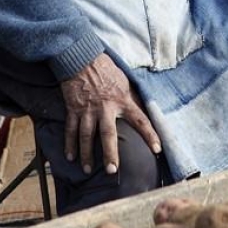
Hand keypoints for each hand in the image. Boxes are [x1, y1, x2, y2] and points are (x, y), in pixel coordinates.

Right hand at [60, 53, 161, 174]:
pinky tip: (70, 157)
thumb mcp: (124, 81)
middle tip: (112, 170)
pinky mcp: (73, 109)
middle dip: (110, 154)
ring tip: (87, 169)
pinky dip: (69, 144)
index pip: (140, 120)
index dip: (150, 135)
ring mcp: (88, 110)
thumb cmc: (105, 68)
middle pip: (108, 135)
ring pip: (86, 136)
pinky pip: (71, 129)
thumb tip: (141, 109)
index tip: (157, 149)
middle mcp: (105, 107)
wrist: (81, 58)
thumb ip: (131, 97)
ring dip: (86, 155)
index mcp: (122, 100)